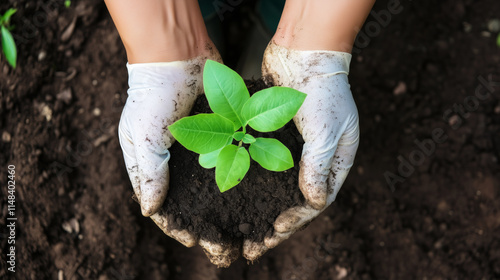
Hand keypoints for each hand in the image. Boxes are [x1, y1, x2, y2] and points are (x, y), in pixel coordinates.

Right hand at [118, 51, 240, 265]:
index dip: (175, 224)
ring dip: (222, 205)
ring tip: (240, 226)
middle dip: (203, 222)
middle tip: (222, 242)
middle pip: (188, 200)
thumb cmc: (153, 95)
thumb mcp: (143, 136)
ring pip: (210, 185)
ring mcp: (196, 147)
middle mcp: (173, 159)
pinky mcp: (218, 134)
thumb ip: (149, 174)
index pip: (161, 204)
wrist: (178, 55)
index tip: (192, 240)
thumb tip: (150, 211)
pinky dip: (235, 177)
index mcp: (149, 162)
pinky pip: (227, 160)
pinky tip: (250, 193)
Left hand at [243, 42, 359, 259]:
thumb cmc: (322, 90)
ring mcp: (294, 148)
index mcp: (336, 160)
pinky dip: (251, 183)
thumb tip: (314, 203)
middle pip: (295, 199)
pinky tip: (235, 196)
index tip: (274, 230)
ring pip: (277, 187)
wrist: (304, 53)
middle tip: (254, 246)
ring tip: (243, 231)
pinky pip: (263, 166)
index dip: (296, 218)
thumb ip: (318, 167)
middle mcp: (315, 158)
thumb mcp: (327, 131)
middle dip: (276, 224)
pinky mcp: (273, 137)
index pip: (317, 199)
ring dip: (261, 208)